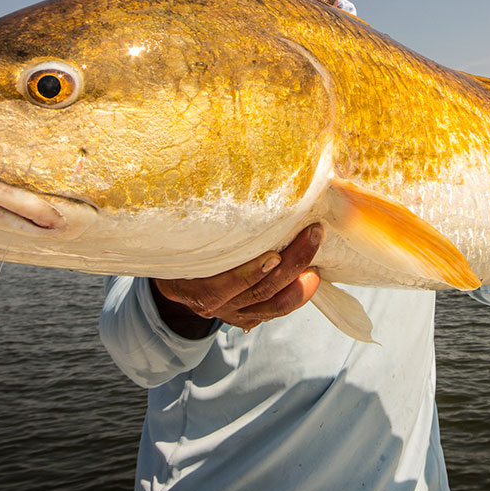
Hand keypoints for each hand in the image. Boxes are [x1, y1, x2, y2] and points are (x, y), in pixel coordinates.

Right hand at [150, 224, 323, 337]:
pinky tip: (309, 278)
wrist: (172, 277)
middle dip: (291, 264)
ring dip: (299, 286)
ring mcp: (232, 313)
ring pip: (272, 305)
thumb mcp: (181, 235)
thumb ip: (201, 221)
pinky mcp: (245, 316)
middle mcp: (214, 304)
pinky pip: (274, 311)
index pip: (221, 286)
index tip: (273, 256)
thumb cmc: (179, 246)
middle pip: (259, 291)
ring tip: (317, 263)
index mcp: (193, 285)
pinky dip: (295, 296)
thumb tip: (216, 174)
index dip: (249, 273)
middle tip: (313, 235)